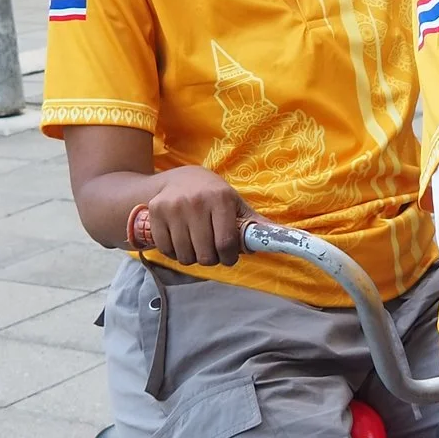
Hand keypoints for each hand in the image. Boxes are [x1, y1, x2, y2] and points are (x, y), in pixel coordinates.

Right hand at [142, 166, 256, 266]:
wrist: (179, 178)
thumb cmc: (213, 195)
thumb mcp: (235, 204)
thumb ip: (255, 224)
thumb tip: (283, 238)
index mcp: (220, 199)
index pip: (226, 243)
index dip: (229, 257)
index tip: (228, 257)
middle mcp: (196, 201)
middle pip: (205, 254)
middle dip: (211, 259)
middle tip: (211, 251)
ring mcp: (173, 207)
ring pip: (185, 255)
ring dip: (192, 257)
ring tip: (196, 245)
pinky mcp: (155, 212)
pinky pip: (165, 250)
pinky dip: (174, 253)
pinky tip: (180, 241)